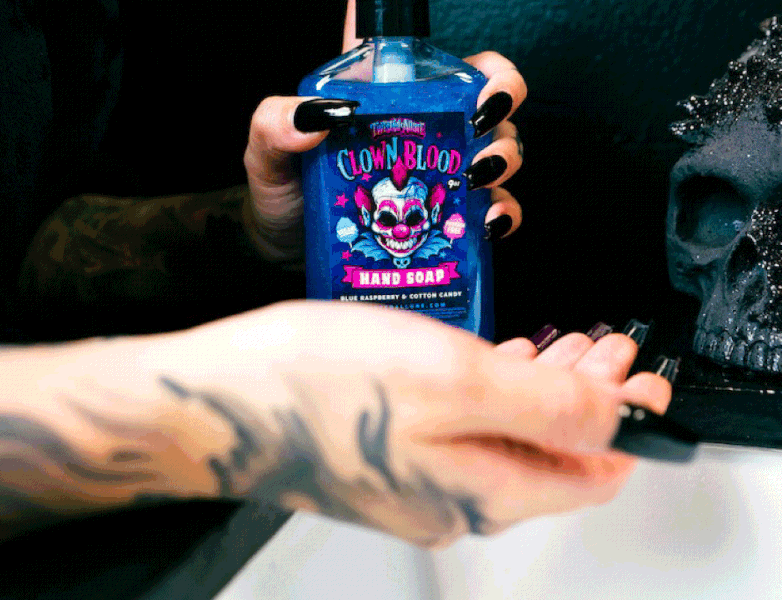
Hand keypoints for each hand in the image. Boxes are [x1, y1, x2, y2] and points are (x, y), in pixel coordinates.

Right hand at [163, 301, 671, 548]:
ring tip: (562, 349)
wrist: (213, 403)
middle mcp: (452, 499)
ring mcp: (414, 480)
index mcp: (482, 489)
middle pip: (549, 454)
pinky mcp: (384, 453)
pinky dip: (492, 392)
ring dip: (541, 390)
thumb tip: (614, 420)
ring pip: (505, 437)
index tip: (635, 370)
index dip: (623, 420)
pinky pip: (462, 428)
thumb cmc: (315, 386)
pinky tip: (491, 364)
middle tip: (604, 349)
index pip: (588, 469)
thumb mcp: (451, 379)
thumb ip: (543, 406)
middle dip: (587, 397)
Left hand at [242, 0, 525, 263]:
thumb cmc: (283, 194)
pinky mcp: (457, 213)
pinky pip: (498, 206)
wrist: (290, 252)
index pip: (386, 14)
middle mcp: (423, 118)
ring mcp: (446, 164)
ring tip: (477, 172)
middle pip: (487, 80)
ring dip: (504, 152)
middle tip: (482, 111)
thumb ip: (275, 124)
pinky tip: (484, 220)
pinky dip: (503, 212)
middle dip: (502, 87)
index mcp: (377, 87)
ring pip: (504, 141)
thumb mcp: (265, 153)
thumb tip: (320, 113)